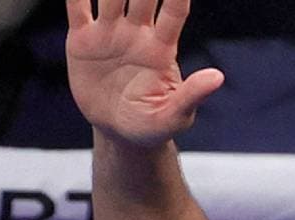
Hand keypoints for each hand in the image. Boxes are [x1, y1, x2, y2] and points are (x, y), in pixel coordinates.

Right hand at [66, 0, 222, 146]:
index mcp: (162, 49)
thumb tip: (218, 77)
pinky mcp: (82, 39)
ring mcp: (110, 33)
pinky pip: (76, 7)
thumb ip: (192, 95)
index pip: (173, 12)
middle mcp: (137, 34)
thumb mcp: (174, 115)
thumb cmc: (153, 124)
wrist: (119, 132)